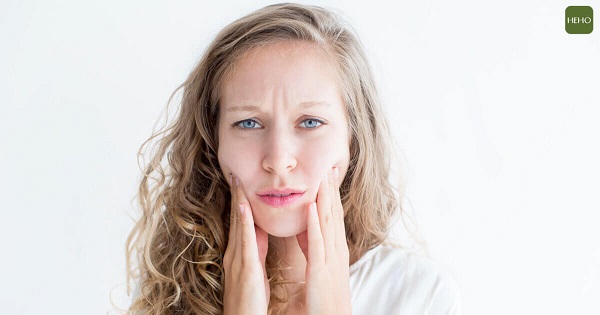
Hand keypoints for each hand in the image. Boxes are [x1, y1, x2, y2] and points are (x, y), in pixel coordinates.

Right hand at [223, 174, 269, 314]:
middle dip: (236, 196)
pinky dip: (244, 223)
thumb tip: (260, 230)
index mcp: (240, 253)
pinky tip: (244, 208)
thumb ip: (256, 250)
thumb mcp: (254, 270)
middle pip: (236, 219)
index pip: (240, 222)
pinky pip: (245, 242)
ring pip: (238, 225)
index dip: (240, 201)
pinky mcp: (245, 268)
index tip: (241, 182)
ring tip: (238, 181)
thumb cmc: (251, 301)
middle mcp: (235, 253)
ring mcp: (238, 259)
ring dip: (238, 202)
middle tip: (235, 173)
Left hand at [296, 167, 351, 314]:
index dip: (332, 194)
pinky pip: (318, 242)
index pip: (334, 216)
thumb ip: (315, 247)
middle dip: (331, 189)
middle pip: (334, 213)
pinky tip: (313, 207)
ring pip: (328, 222)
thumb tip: (308, 229)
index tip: (328, 175)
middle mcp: (336, 249)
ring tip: (321, 177)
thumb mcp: (321, 267)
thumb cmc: (326, 298)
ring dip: (325, 198)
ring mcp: (330, 258)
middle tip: (328, 166)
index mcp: (335, 249)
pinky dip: (316, 223)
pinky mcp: (321, 269)